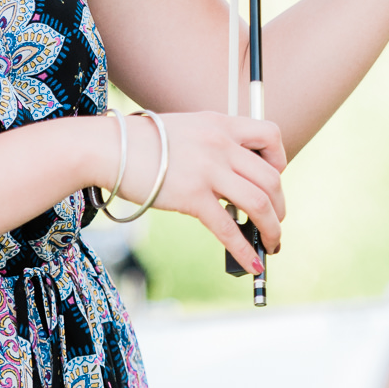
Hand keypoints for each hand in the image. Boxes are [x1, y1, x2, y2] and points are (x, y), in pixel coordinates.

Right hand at [116, 110, 286, 274]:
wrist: (107, 148)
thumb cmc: (140, 142)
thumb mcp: (186, 129)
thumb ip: (211, 145)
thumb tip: (230, 176)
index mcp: (220, 124)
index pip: (271, 135)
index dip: (280, 160)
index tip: (275, 178)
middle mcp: (220, 144)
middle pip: (271, 178)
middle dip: (279, 206)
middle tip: (273, 221)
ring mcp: (208, 170)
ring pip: (259, 203)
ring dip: (271, 229)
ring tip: (271, 244)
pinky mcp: (192, 196)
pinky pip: (229, 228)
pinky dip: (245, 249)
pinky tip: (252, 263)